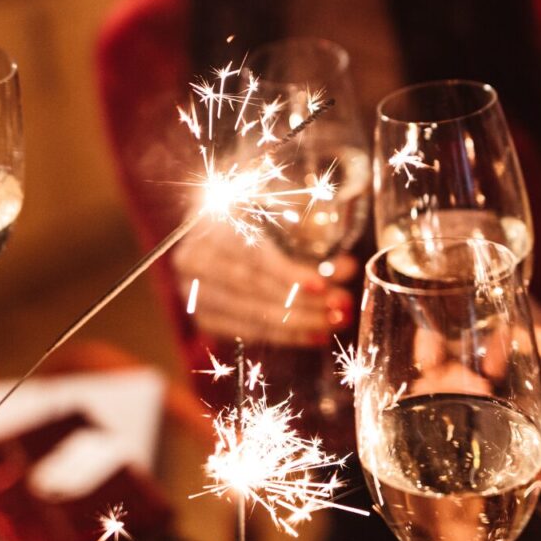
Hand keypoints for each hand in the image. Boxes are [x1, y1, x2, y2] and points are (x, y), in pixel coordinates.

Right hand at [174, 218, 355, 346]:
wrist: (216, 221)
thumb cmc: (257, 208)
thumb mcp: (281, 204)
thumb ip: (311, 233)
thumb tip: (347, 269)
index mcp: (210, 217)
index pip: (249, 252)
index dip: (286, 272)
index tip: (321, 286)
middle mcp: (193, 257)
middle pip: (253, 287)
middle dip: (303, 300)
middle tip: (341, 305)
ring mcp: (193, 292)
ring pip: (252, 315)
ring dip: (300, 322)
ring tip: (336, 322)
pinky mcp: (204, 318)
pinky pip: (249, 333)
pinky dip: (285, 336)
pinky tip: (316, 335)